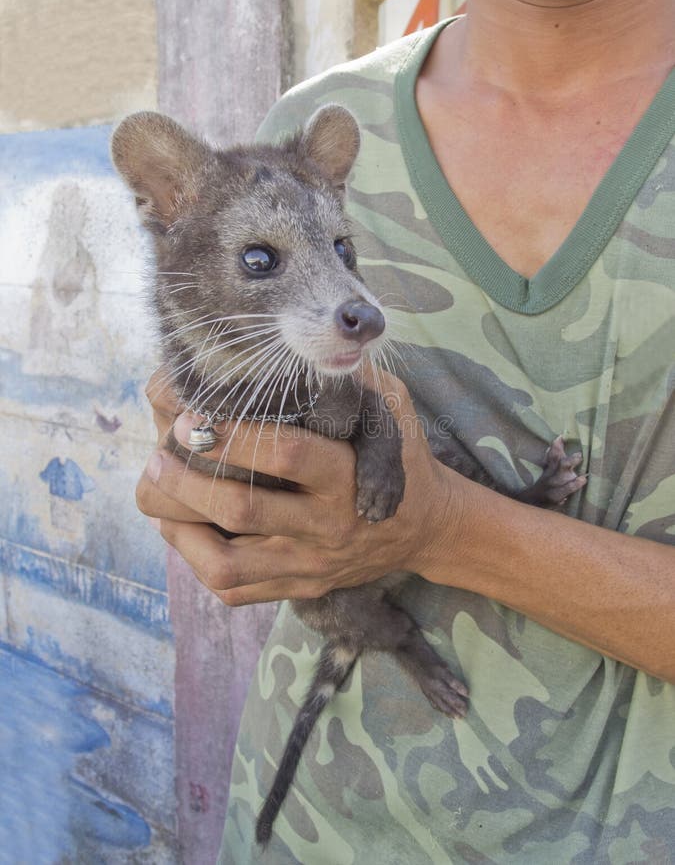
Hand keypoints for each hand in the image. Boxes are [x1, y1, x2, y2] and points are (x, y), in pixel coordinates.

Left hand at [136, 368, 465, 605]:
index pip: (286, 454)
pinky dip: (194, 559)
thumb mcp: (392, 409)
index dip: (234, 436)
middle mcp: (327, 526)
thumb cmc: (402, 457)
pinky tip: (181, 526)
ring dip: (181, 527)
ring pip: (228, 562)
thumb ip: (353, 380)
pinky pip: (234, 588)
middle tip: (159, 454)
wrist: (425, 528)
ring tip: (158, 493)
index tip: (193, 416)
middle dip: (189, 481)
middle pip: (245, 510)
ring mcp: (310, 563)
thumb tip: (308, 341)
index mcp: (349, 477)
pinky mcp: (298, 587)